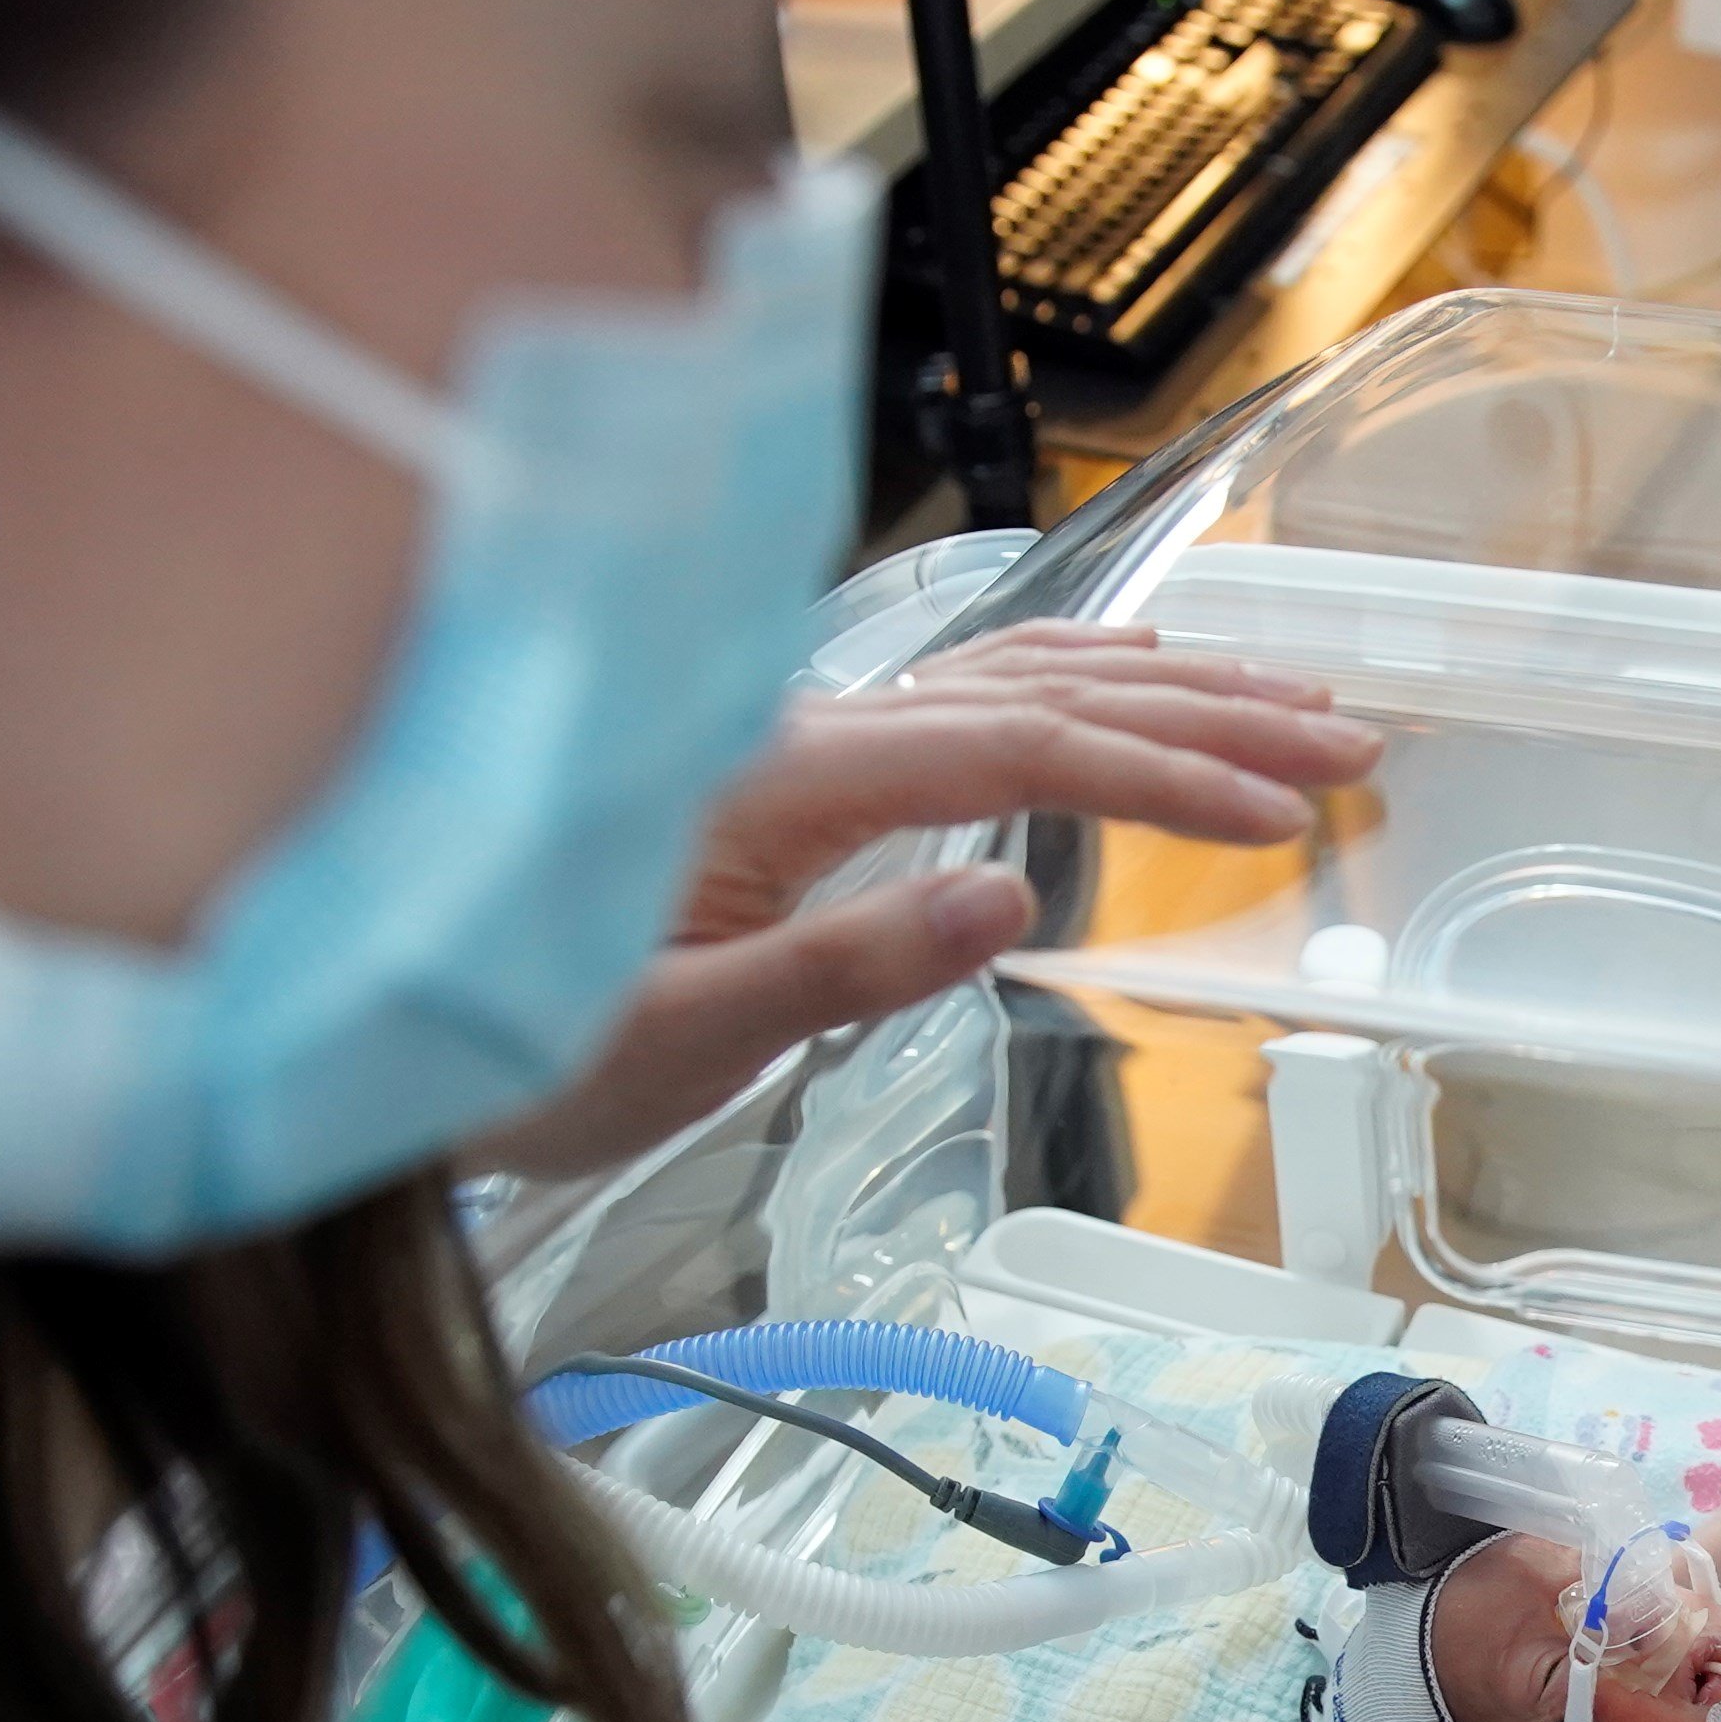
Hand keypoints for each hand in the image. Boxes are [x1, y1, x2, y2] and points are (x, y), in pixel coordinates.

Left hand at [464, 625, 1381, 1182]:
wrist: (366, 1011)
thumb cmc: (502, 1049)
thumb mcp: (667, 1037)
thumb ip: (841, 960)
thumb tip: (1013, 891)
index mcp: (774, 776)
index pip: (1013, 751)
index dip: (1161, 778)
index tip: (1284, 813)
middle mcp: (794, 725)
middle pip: (1037, 687)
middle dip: (1208, 715)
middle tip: (1354, 743)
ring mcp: (795, 734)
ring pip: (1010, 675)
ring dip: (1164, 690)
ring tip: (1296, 704)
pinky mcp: (791, 766)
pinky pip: (961, 688)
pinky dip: (1073, 675)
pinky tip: (1130, 672)